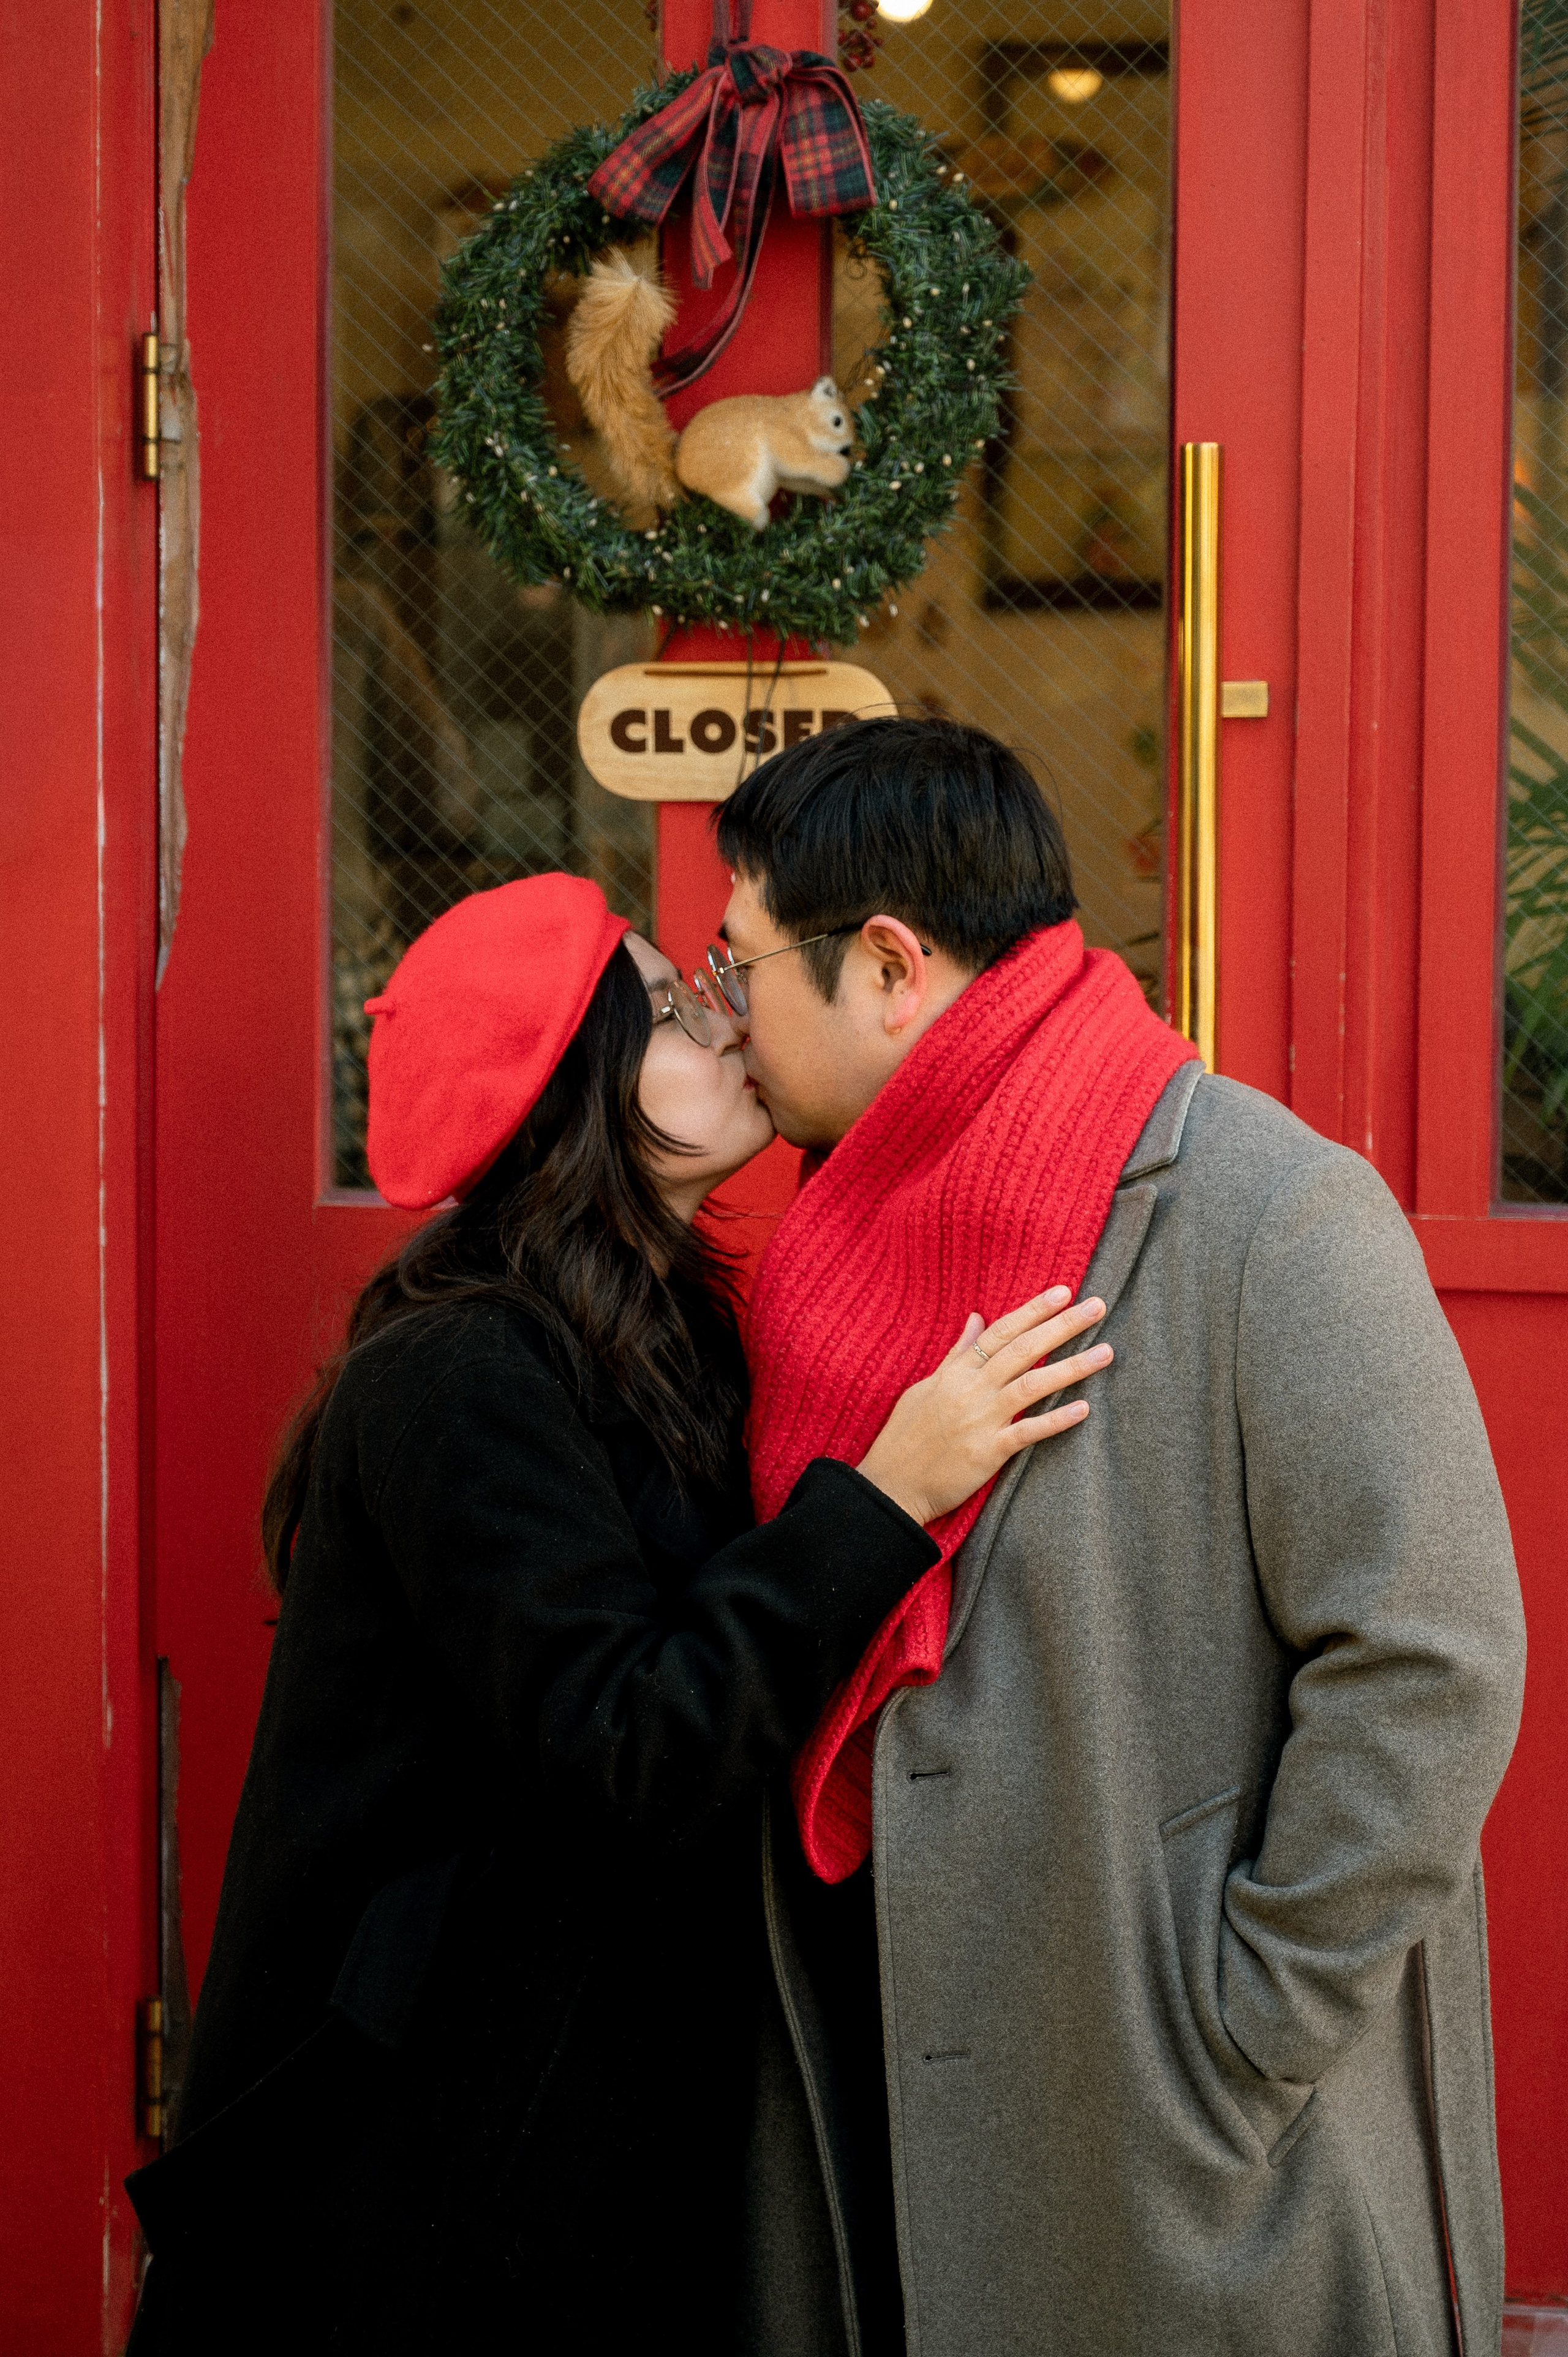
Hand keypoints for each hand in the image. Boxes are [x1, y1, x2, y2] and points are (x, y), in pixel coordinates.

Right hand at [856, 1287, 1110, 1527]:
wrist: (890, 1486)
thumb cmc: (905, 1436)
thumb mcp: (925, 1387)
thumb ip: (957, 1354)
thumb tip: (976, 1318)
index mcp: (956, 1372)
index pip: (1000, 1332)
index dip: (1032, 1310)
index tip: (1063, 1292)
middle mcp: (971, 1390)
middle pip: (1023, 1350)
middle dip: (1062, 1326)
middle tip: (1096, 1307)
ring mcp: (981, 1420)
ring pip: (1032, 1385)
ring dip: (1072, 1367)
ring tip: (1105, 1352)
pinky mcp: (988, 1453)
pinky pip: (1027, 1432)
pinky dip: (1055, 1420)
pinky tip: (1083, 1408)